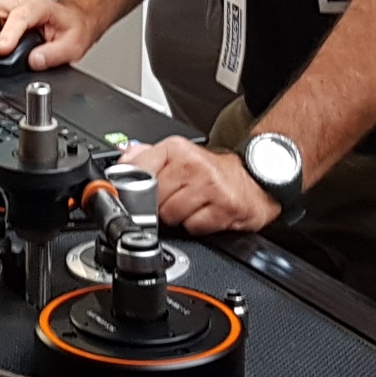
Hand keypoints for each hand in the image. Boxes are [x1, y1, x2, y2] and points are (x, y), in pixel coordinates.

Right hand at [0, 0, 100, 70]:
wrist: (74, 21)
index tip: (2, 50)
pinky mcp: (2, 17)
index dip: (8, 33)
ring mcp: (9, 8)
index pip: (20, 16)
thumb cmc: (72, 29)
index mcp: (39, 7)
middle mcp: (21, 3)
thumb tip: (34, 62)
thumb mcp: (73, 45)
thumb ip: (54, 54)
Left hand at [119, 137, 278, 234]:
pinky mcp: (225, 208)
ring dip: (179, 217)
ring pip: (171, 216)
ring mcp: (210, 186)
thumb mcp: (178, 155)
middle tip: (174, 200)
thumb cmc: (212, 172)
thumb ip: (146, 157)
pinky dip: (197, 227)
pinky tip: (205, 215)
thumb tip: (121, 164)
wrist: (254, 179)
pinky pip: (194, 228)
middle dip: (159, 205)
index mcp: (176, 149)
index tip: (134, 197)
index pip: (137, 173)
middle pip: (152, 199)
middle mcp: (193, 164)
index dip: (133, 190)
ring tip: (192, 206)